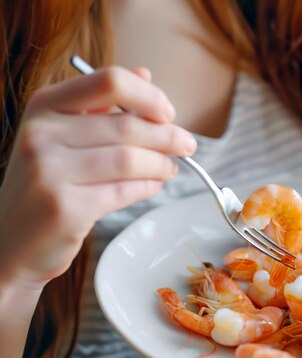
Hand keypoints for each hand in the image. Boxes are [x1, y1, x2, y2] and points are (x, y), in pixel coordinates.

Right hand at [0, 66, 196, 287]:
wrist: (10, 242)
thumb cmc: (45, 185)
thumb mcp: (63, 136)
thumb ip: (102, 106)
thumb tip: (145, 74)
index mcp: (45, 106)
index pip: (110, 81)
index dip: (149, 96)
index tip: (168, 113)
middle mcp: (42, 133)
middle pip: (127, 124)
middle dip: (168, 136)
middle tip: (187, 145)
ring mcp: (49, 171)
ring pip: (130, 159)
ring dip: (161, 164)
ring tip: (170, 168)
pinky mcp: (64, 208)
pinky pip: (124, 191)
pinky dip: (147, 187)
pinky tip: (154, 185)